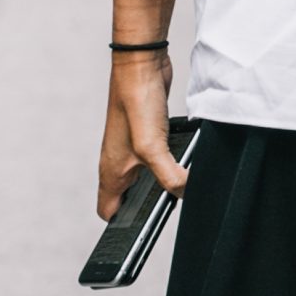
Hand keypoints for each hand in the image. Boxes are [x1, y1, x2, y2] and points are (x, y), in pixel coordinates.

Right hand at [97, 53, 187, 217]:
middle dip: (148, 205)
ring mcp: (134, 147)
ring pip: (147, 176)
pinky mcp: (149, 133)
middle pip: (129, 197)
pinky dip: (173, 162)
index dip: (122, 225)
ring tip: (182, 185)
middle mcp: (119, 161)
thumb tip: (186, 192)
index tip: (140, 232)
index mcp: (111, 171)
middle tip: (169, 208)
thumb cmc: (135, 102)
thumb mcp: (152, 147)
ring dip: (163, 181)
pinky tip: (188, 160)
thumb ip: (168, 176)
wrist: (142, 64)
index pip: (108, 210)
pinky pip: (160, 157)